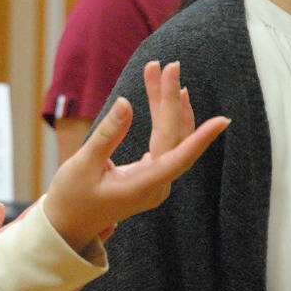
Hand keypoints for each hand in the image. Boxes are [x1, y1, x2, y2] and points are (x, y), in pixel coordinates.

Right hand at [42, 61, 228, 252]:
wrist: (68, 225)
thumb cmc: (72, 197)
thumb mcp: (83, 164)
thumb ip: (107, 133)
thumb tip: (126, 102)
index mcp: (143, 186)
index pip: (178, 157)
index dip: (201, 138)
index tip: (223, 120)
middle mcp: (157, 185)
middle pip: (174, 137)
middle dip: (171, 99)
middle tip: (169, 65)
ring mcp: (156, 181)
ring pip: (172, 138)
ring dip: (169, 105)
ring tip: (166, 72)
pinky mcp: (150, 175)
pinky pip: (168, 144)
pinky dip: (168, 119)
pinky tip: (173, 99)